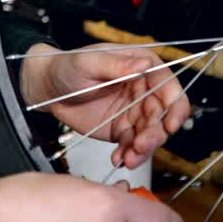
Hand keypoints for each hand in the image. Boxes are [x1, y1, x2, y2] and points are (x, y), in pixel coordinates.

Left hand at [21, 43, 190, 169]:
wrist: (47, 89)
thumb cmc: (67, 67)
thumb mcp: (88, 62)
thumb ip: (116, 64)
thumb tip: (145, 64)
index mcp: (141, 66)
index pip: (168, 86)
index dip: (175, 106)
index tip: (171, 125)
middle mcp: (143, 89)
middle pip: (162, 115)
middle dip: (155, 134)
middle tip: (140, 145)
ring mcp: (134, 112)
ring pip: (150, 134)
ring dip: (143, 149)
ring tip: (128, 158)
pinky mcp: (122, 130)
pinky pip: (132, 145)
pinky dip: (128, 154)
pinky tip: (119, 159)